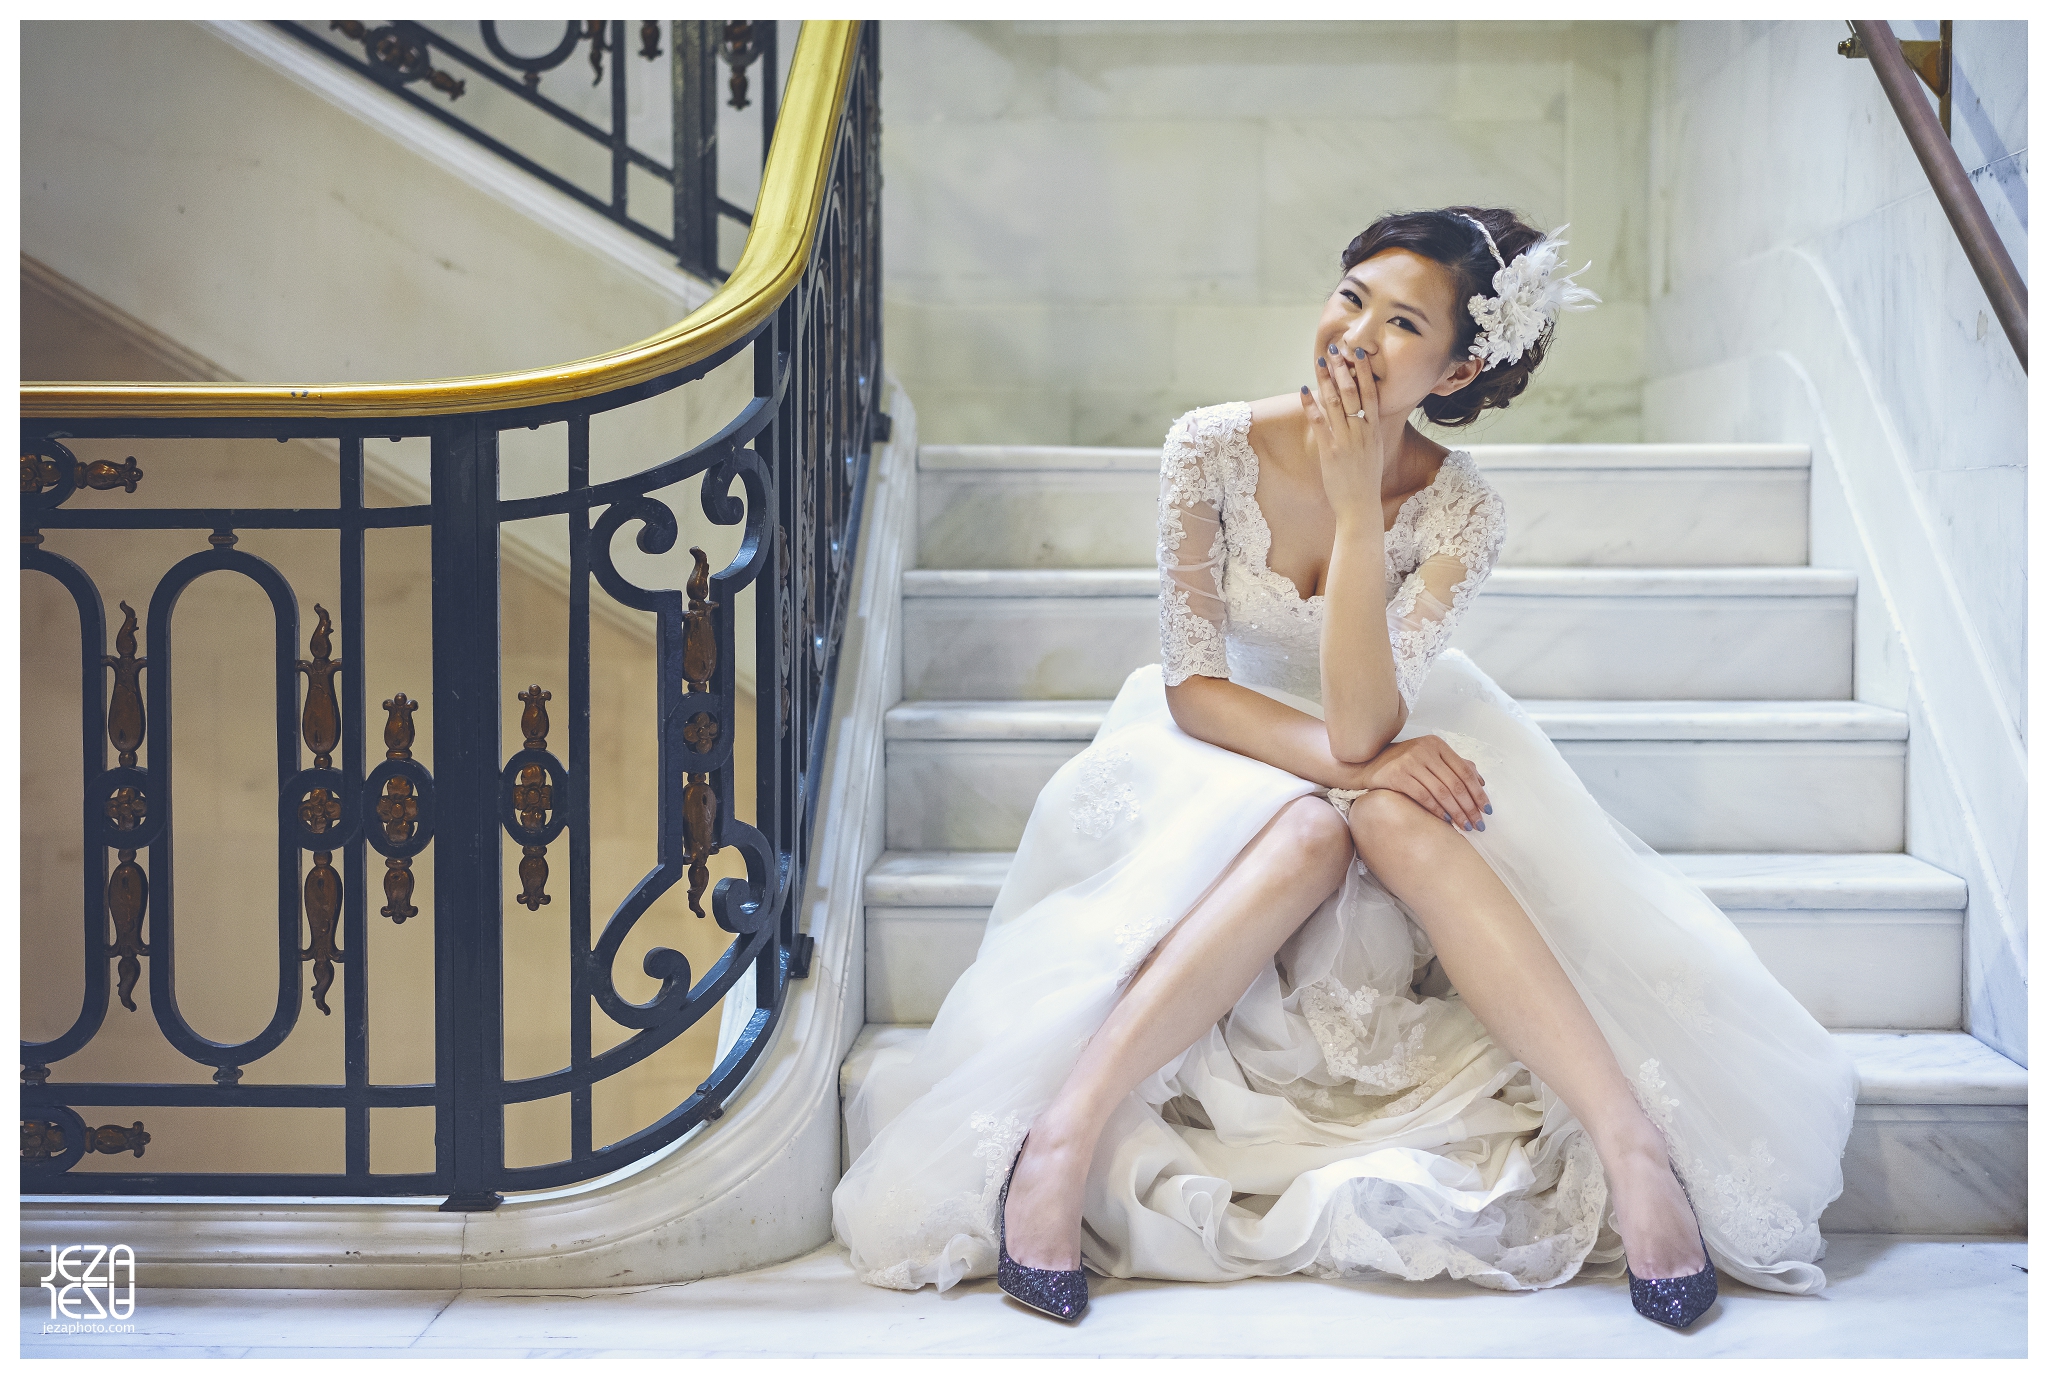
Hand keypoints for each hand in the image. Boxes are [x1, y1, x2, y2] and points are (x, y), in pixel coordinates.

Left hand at [1299, 341, 1385, 529]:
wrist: (1361, 506)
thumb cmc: (1365, 481)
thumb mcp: (1373, 451)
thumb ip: (1367, 431)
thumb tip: (1361, 415)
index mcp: (1374, 430)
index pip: (1371, 394)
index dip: (1364, 372)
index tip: (1359, 353)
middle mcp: (1362, 431)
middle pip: (1352, 392)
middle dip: (1343, 368)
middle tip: (1335, 348)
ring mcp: (1346, 440)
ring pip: (1335, 403)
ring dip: (1326, 380)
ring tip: (1320, 361)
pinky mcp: (1330, 451)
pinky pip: (1319, 423)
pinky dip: (1311, 405)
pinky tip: (1303, 390)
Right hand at [1354, 735, 1491, 831]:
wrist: (1368, 765)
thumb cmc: (1402, 763)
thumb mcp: (1429, 758)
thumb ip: (1454, 766)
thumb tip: (1480, 782)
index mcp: (1436, 744)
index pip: (1465, 771)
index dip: (1478, 792)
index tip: (1486, 810)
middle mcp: (1425, 750)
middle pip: (1455, 783)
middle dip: (1470, 807)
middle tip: (1478, 824)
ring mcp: (1410, 761)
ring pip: (1441, 791)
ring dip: (1456, 812)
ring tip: (1465, 826)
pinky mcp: (1397, 775)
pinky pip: (1423, 796)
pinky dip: (1436, 810)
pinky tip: (1445, 820)